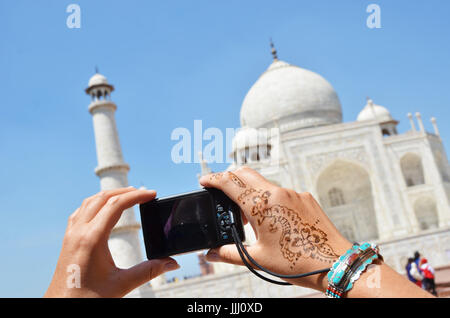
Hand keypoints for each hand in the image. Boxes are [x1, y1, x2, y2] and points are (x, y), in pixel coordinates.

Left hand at [44, 187, 179, 297]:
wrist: (61, 307)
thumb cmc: (87, 298)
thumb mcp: (122, 285)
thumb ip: (149, 271)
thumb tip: (171, 263)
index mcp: (92, 238)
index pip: (116, 205)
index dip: (137, 196)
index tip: (152, 194)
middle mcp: (79, 232)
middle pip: (103, 197)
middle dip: (125, 192)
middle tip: (144, 193)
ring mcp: (71, 234)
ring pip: (90, 201)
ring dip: (110, 195)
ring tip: (127, 196)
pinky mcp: (68, 240)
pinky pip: (81, 211)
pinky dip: (96, 203)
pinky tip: (104, 209)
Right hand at [200, 167, 351, 290]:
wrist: (334, 263)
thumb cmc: (297, 263)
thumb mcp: (258, 258)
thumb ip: (230, 254)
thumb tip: (211, 254)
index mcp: (261, 206)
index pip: (229, 182)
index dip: (213, 179)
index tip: (204, 181)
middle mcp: (276, 193)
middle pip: (245, 173)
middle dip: (230, 178)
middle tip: (221, 191)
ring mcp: (293, 193)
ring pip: (264, 182)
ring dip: (250, 191)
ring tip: (248, 215)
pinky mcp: (305, 197)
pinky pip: (281, 191)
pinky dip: (269, 198)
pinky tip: (273, 218)